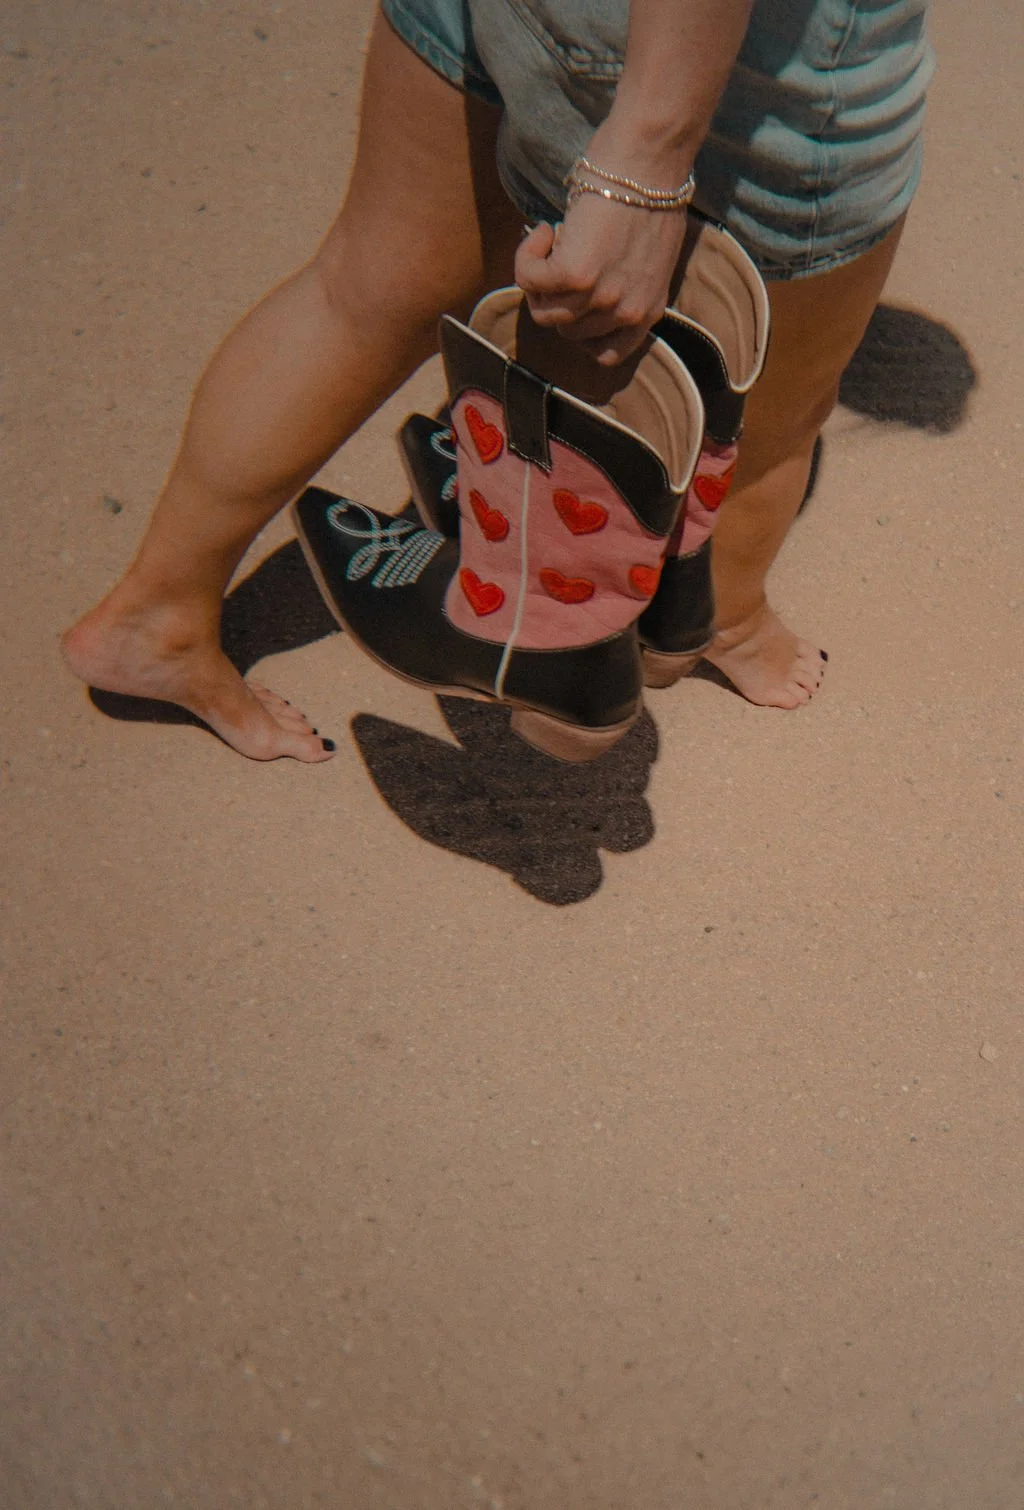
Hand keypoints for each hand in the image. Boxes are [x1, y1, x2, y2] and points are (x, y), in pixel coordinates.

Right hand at [514, 162, 688, 367]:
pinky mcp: (575, 274)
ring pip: (544, 312)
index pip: (606, 354)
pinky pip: (529, 281)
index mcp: (647, 311)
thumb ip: (620, 282)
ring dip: (538, 277)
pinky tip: (545, 230)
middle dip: (557, 295)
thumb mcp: (644, 255)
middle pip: (567, 331)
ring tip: (554, 239)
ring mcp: (601, 297)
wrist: (650, 157)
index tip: (576, 297)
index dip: (582, 327)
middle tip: (562, 254)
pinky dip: (527, 255)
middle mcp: (625, 312)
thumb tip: (577, 282)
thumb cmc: (650, 190)